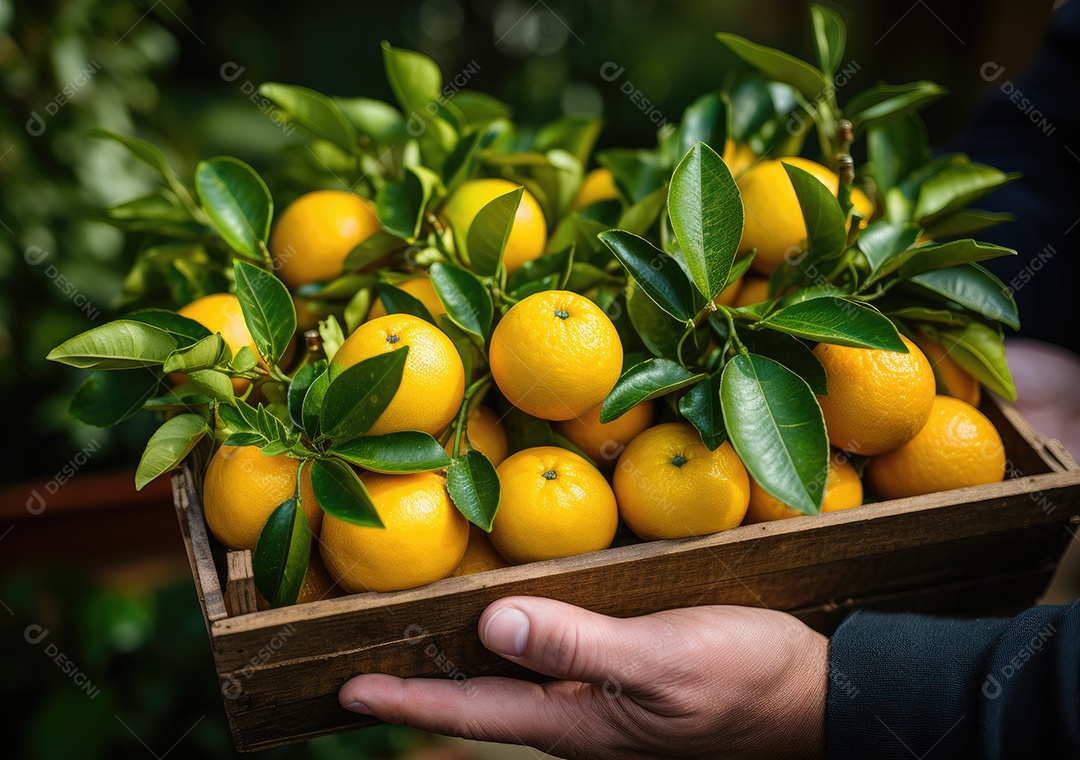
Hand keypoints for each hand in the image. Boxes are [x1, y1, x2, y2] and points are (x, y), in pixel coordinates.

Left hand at [339, 596, 827, 758]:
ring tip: (417, 637)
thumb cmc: (745, 679)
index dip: (408, 699)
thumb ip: (578, 645)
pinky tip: (509, 620)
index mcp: (577, 721)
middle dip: (423, 684)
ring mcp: (602, 702)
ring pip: (514, 681)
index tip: (346, 688)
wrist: (815, 694)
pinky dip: (516, 641)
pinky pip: (553, 662)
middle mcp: (578, 717)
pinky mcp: (625, 679)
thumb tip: (494, 622)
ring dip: (464, 662)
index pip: (473, 709)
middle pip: (483, 699)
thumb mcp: (662, 660)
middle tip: (365, 659)